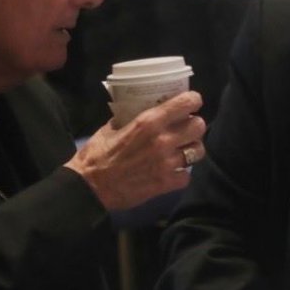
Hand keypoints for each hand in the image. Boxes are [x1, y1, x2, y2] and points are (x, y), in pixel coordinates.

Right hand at [65, 91, 206, 211]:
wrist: (90, 187)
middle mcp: (163, 140)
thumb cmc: (96, 155)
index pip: (186, 103)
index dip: (192, 101)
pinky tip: (172, 172)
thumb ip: (130, 117)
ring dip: (191, 149)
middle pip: (199, 126)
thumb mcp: (111, 127)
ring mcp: (167, 163)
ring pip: (198, 151)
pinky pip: (187, 176)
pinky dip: (181, 174)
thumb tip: (140, 108)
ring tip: (182, 150)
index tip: (191, 103)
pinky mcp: (166, 184)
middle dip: (194, 125)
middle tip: (185, 129)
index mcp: (148, 122)